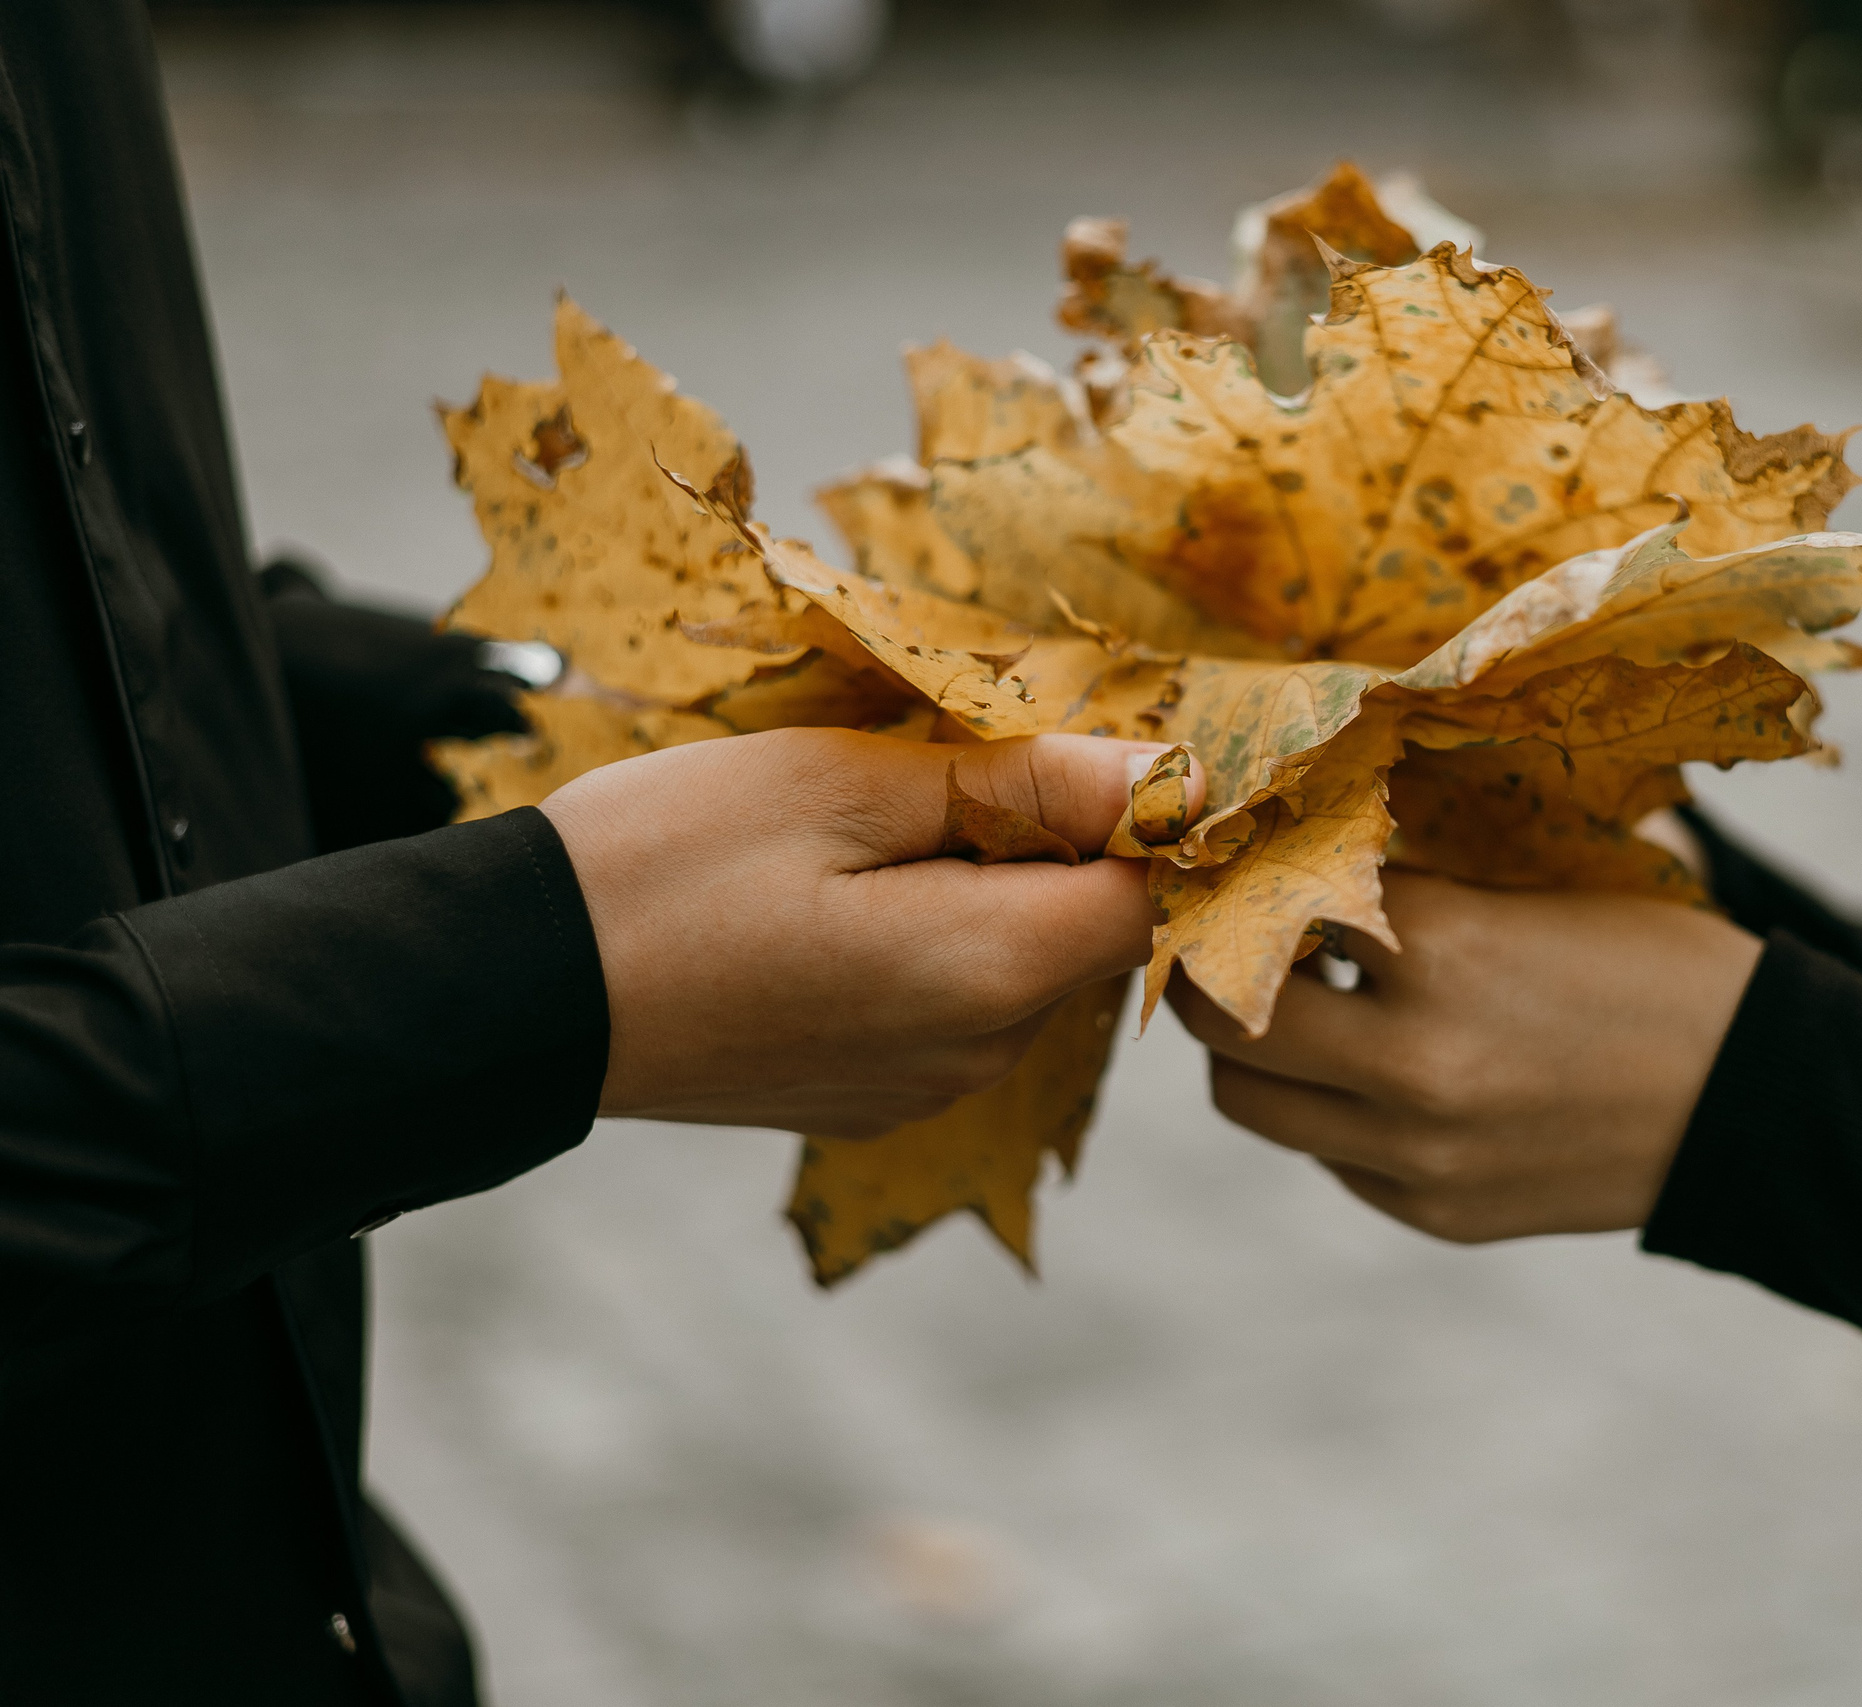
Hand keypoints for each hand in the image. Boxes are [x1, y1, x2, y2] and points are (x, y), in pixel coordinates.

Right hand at [541, 728, 1177, 1135]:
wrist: (510, 995)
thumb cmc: (665, 864)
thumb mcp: (845, 782)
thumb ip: (1025, 785)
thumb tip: (1173, 781)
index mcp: (992, 975)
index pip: (1150, 895)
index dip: (1124, 814)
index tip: (1036, 753)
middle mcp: (981, 1056)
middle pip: (1086, 930)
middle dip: (1040, 844)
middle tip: (912, 776)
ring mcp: (925, 1089)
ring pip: (1019, 964)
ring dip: (975, 888)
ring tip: (851, 836)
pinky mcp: (871, 1097)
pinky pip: (950, 1005)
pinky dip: (923, 941)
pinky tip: (823, 902)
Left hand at [1170, 872, 1762, 1242]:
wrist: (1764, 1101)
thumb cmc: (1661, 968)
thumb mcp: (1537, 893)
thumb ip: (1419, 891)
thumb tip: (1300, 856)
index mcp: (1441, 948)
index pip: (1279, 898)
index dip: (1257, 873)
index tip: (1245, 859)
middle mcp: (1410, 1060)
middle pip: (1219, 1015)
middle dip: (1212, 970)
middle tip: (1230, 939)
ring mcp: (1417, 1152)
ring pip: (1250, 1101)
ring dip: (1256, 1051)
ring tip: (1304, 1012)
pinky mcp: (1435, 1211)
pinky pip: (1330, 1157)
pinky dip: (1334, 1113)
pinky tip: (1387, 1073)